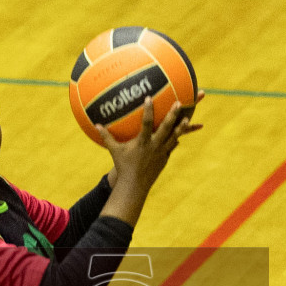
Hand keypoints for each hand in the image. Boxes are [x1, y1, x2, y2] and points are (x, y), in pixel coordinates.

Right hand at [98, 91, 203, 224]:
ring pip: (174, 137)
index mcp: (142, 142)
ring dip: (182, 127)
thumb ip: (106, 136)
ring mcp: (161, 153)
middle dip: (172, 115)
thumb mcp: (114, 150)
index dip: (148, 110)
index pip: (146, 123)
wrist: (134, 186)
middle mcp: (154, 146)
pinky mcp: (165, 159)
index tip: (150, 98)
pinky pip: (172, 147)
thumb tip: (96, 125)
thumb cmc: (123, 167)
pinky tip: (183, 132)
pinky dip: (176, 140)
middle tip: (179, 102)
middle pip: (166, 128)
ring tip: (189, 118)